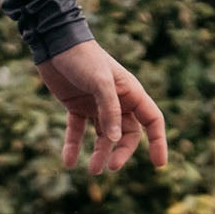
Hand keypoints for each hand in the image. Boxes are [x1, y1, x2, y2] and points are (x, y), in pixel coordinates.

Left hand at [37, 40, 167, 175]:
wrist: (55, 43)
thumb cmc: (83, 58)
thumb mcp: (100, 82)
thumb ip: (109, 110)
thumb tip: (117, 140)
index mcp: (130, 92)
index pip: (152, 120)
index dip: (158, 142)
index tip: (159, 164)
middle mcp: (116, 100)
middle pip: (127, 134)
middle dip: (121, 152)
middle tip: (110, 167)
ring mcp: (96, 105)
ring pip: (103, 136)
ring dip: (100, 153)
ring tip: (92, 170)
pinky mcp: (76, 106)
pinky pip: (78, 131)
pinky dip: (73, 146)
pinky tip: (68, 162)